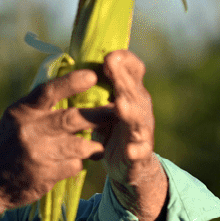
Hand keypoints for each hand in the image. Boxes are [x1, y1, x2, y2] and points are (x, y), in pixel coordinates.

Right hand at [0, 69, 113, 211]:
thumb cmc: (8, 145)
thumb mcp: (16, 119)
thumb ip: (41, 106)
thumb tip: (75, 86)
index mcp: (22, 111)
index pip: (48, 91)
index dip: (72, 83)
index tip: (93, 76)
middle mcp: (29, 130)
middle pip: (71, 119)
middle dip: (98, 115)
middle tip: (117, 110)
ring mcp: (37, 154)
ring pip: (78, 146)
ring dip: (93, 145)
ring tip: (100, 145)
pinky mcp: (44, 176)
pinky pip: (73, 166)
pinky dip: (79, 163)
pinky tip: (77, 163)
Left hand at [90, 50, 168, 220]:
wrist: (130, 165)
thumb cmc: (114, 129)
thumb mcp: (107, 106)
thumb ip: (99, 87)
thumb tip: (77, 61)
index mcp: (130, 93)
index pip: (133, 70)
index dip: (124, 61)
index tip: (109, 55)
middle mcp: (140, 107)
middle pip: (133, 90)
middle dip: (122, 78)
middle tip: (111, 66)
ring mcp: (142, 130)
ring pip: (138, 118)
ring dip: (130, 111)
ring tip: (120, 105)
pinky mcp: (141, 152)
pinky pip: (140, 150)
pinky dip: (136, 150)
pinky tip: (130, 150)